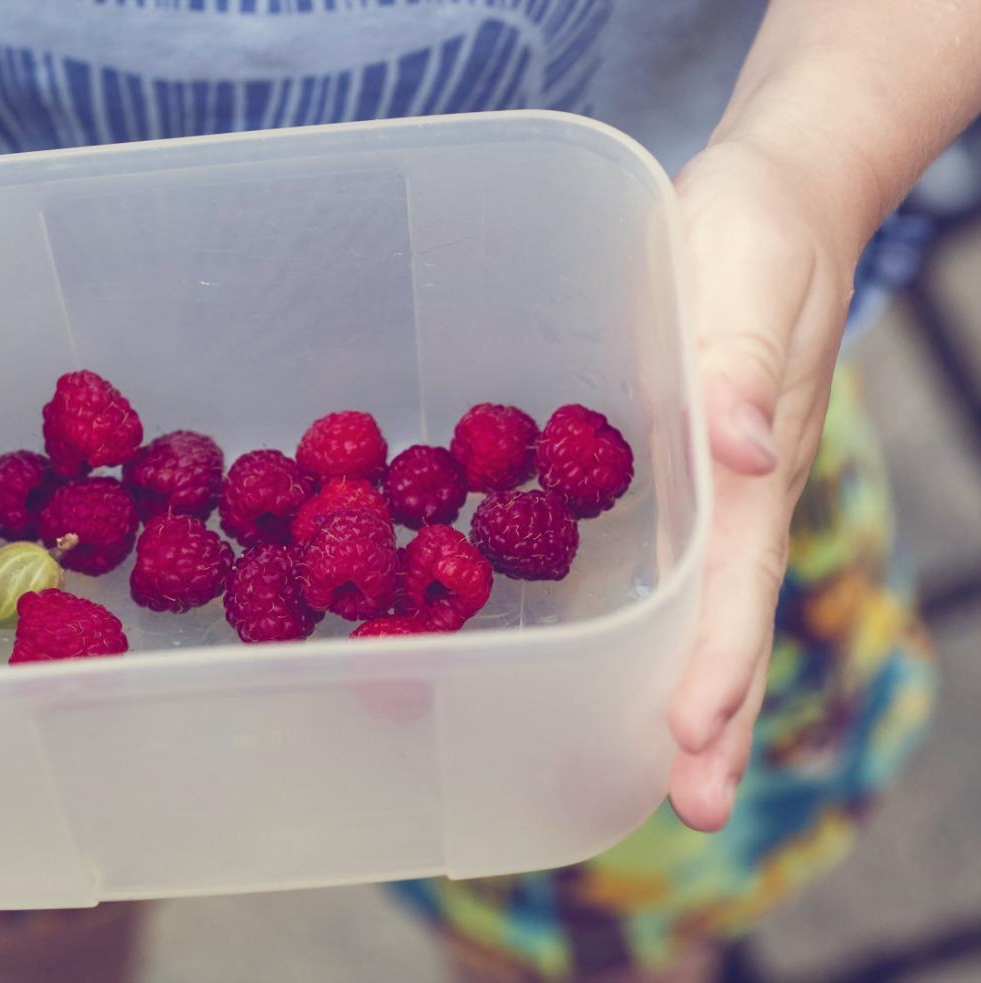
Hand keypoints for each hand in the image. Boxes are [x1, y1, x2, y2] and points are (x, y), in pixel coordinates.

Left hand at [664, 141, 856, 830]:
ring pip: (700, 608)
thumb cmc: (755, 231)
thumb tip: (735, 451)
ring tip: (662, 778)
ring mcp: (712, 489)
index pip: (739, 585)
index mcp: (753, 465)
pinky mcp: (679, 467)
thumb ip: (737, 364)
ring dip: (683, 691)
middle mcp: (736, 495)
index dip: (716, 665)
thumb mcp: (741, 279)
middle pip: (726, 623)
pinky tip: (617, 661)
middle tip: (692, 813)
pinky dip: (654, 625)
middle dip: (713, 719)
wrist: (770, 197)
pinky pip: (670, 562)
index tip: (688, 738)